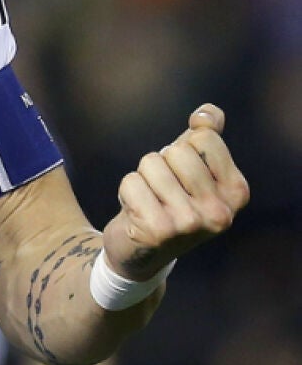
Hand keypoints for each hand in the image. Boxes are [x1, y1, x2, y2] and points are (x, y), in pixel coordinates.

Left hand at [100, 104, 249, 279]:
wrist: (142, 251)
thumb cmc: (170, 199)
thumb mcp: (193, 166)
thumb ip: (205, 136)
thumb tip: (207, 113)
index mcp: (237, 192)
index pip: (204, 137)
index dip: (183, 148)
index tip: (183, 175)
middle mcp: (221, 212)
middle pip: (176, 150)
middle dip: (161, 164)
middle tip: (163, 191)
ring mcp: (191, 224)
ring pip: (151, 164)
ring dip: (142, 178)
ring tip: (150, 202)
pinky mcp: (159, 231)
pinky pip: (130, 182)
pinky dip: (126, 192)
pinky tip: (137, 215)